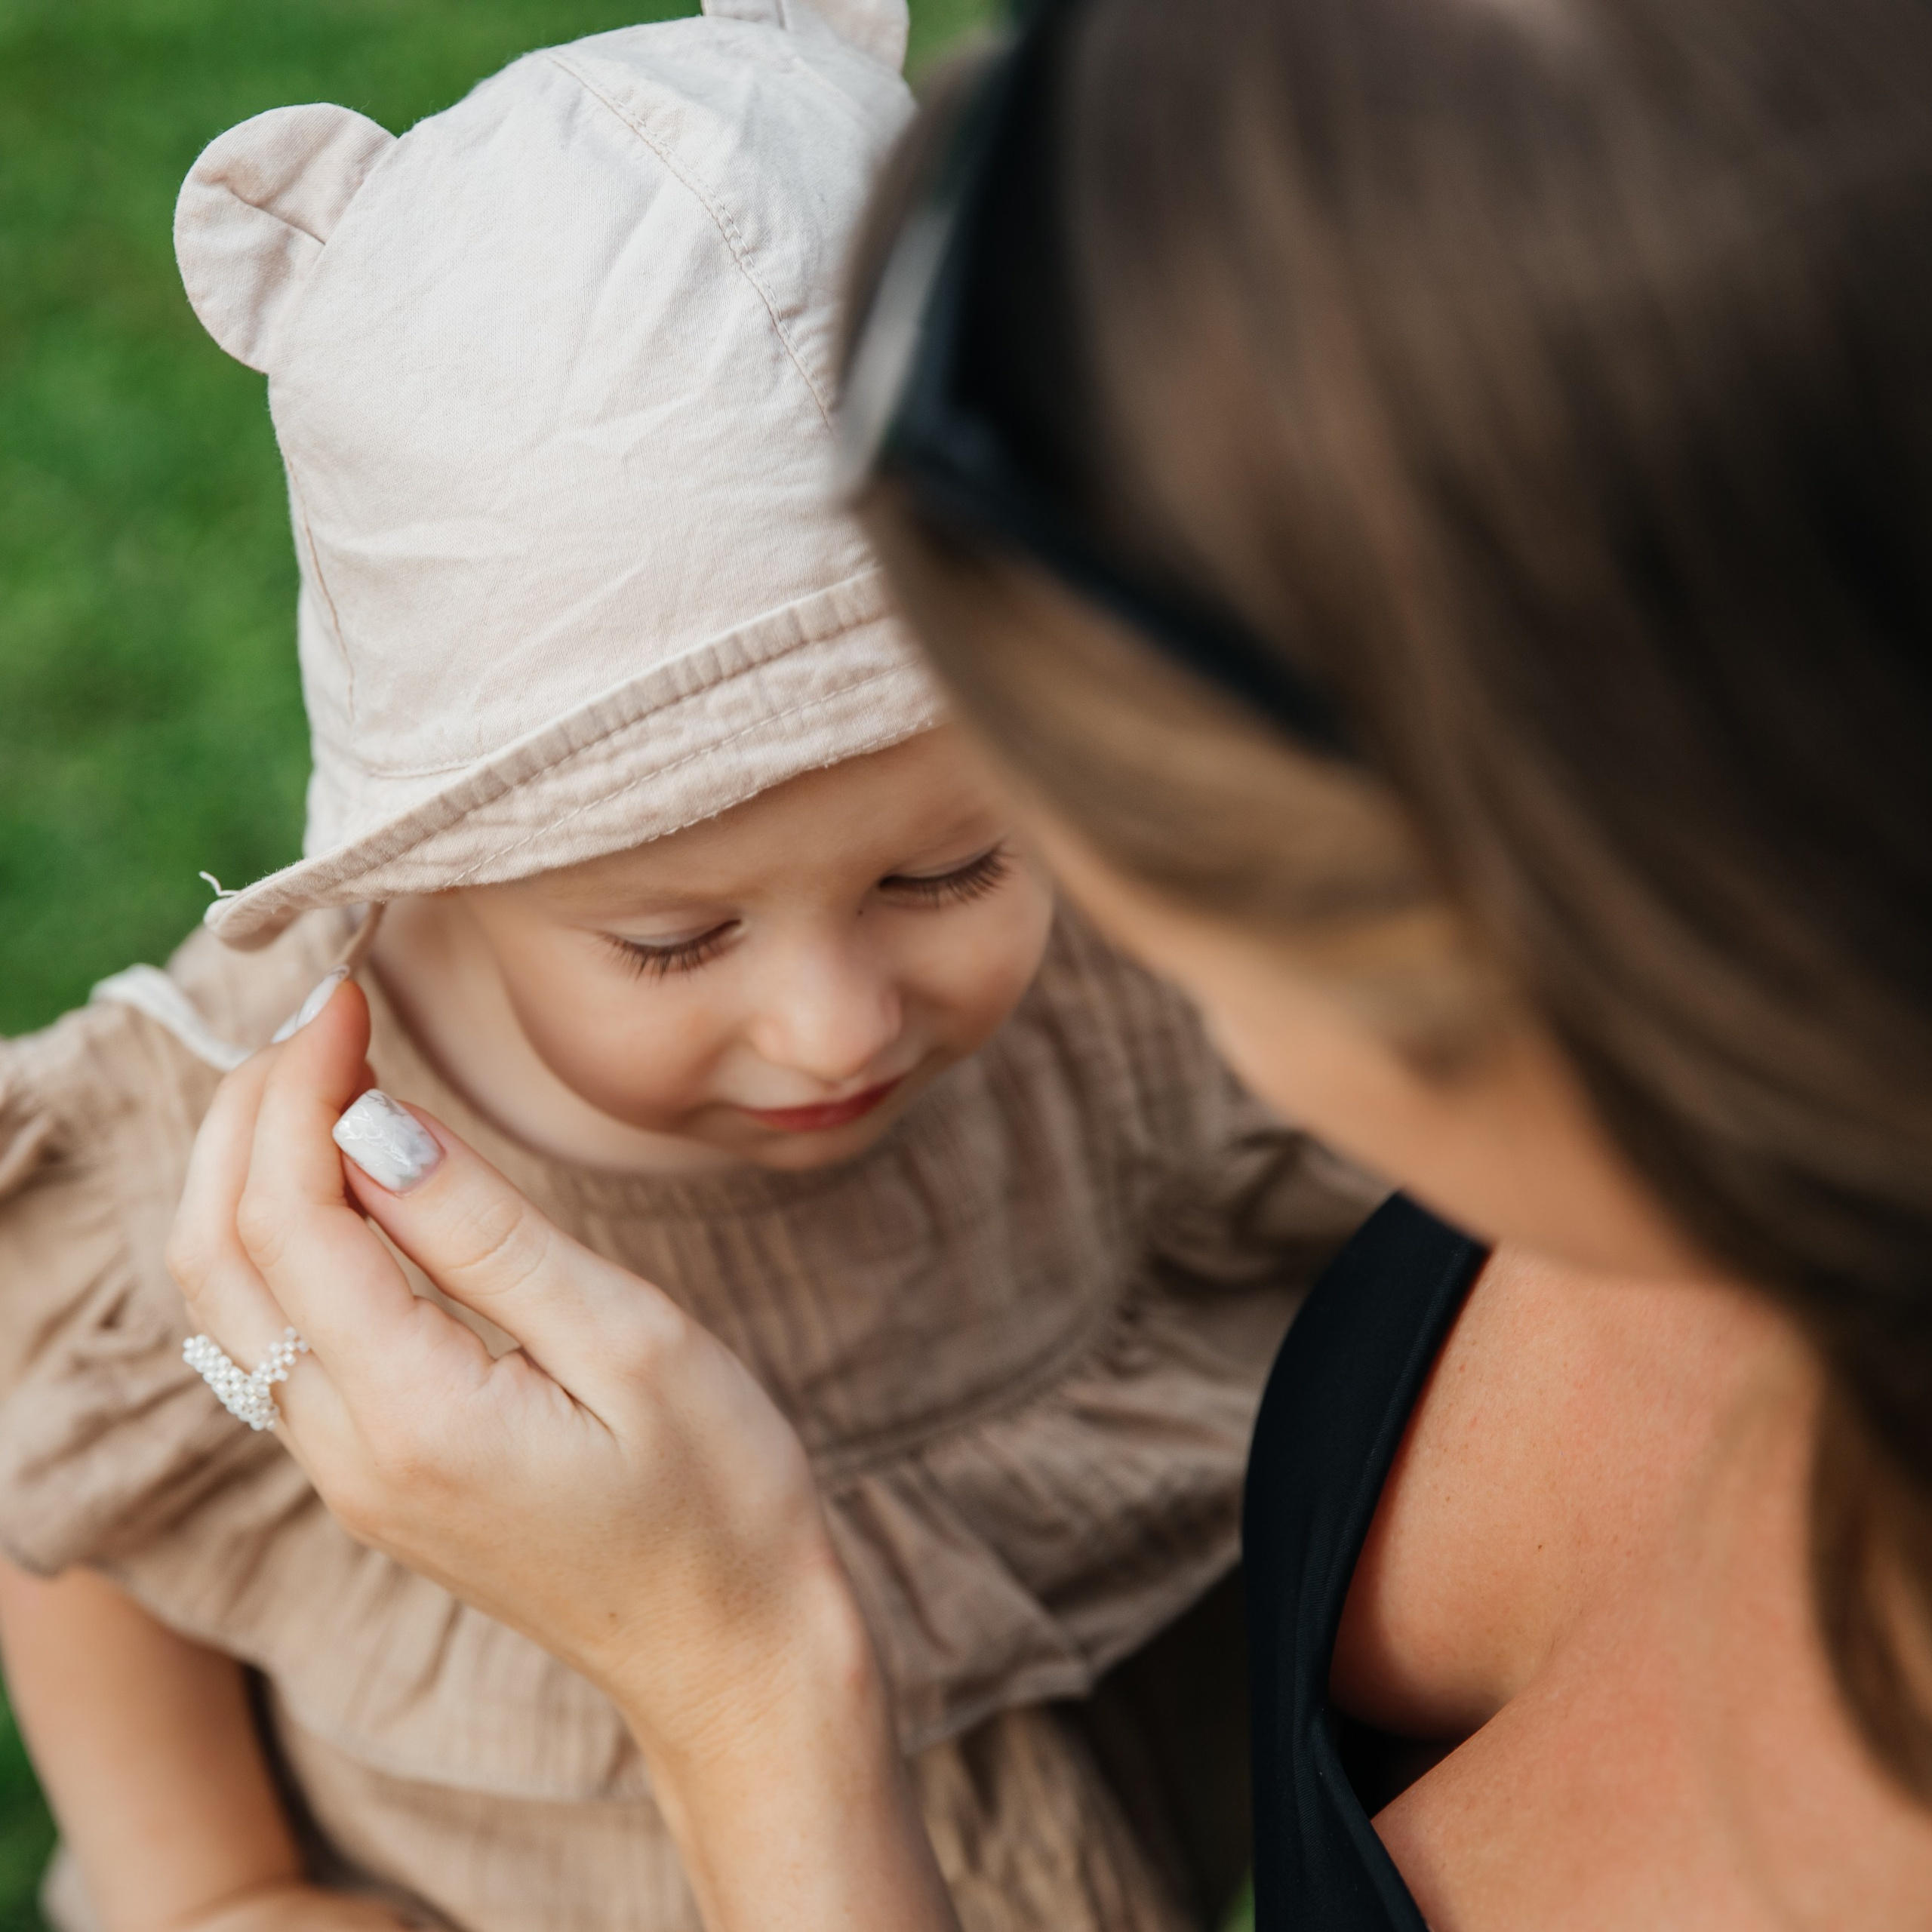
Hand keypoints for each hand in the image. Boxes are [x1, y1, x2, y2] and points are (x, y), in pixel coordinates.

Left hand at [165, 980, 957, 1931]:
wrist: (728, 1651)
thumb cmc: (716, 1495)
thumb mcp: (630, 1341)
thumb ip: (486, 1235)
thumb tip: (370, 1125)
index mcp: (413, 1415)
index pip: (293, 1215)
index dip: (302, 1087)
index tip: (348, 992)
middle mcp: (346, 1451)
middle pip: (220, 1254)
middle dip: (247, 1114)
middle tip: (319, 1015)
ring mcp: (346, 1471)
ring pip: (226, 1299)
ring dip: (243, 1171)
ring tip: (315, 1073)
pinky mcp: (368, 1473)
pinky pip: (270, 1336)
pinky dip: (272, 1236)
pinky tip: (333, 1179)